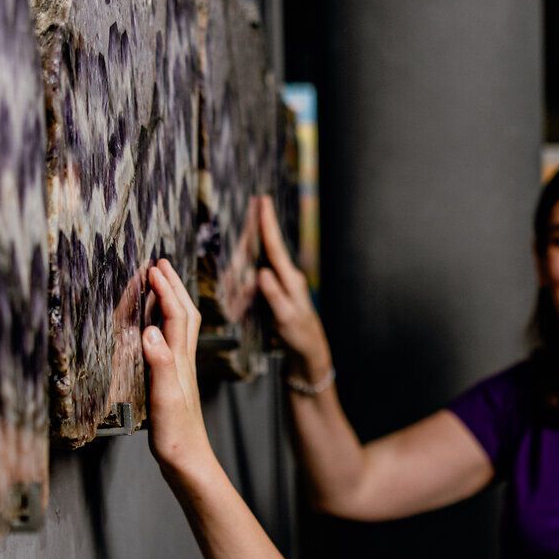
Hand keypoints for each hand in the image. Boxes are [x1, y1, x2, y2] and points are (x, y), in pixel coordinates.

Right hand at [142, 259, 217, 485]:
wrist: (189, 462)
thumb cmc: (177, 435)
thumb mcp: (165, 398)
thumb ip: (160, 364)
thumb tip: (151, 330)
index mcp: (181, 360)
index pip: (177, 315)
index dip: (166, 289)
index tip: (154, 267)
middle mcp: (184, 361)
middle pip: (184, 315)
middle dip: (173, 286)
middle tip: (160, 264)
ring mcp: (181, 371)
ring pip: (181, 327)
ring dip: (171, 301)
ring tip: (159, 285)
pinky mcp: (175, 382)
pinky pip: (173, 343)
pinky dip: (165, 325)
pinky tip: (156, 329)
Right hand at [255, 196, 329, 378]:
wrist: (309, 357)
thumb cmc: (300, 339)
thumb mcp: (287, 319)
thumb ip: (275, 296)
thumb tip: (262, 272)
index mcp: (291, 281)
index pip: (276, 248)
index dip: (267, 225)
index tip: (262, 202)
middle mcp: (288, 280)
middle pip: (271, 247)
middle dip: (262, 226)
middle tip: (255, 202)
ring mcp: (284, 287)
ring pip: (267, 258)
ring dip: (257, 242)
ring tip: (249, 222)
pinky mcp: (278, 296)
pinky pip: (263, 273)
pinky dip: (255, 262)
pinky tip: (248, 257)